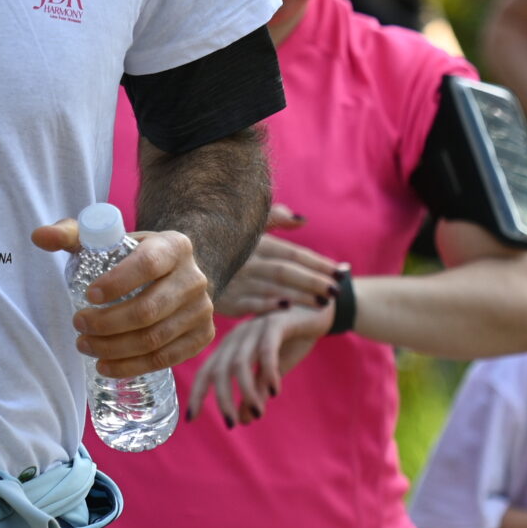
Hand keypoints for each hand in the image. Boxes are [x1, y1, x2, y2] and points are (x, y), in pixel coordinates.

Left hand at [32, 221, 215, 378]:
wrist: (177, 272)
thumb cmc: (133, 256)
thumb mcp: (108, 240)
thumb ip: (72, 234)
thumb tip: (39, 236)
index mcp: (174, 246)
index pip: (148, 264)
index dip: (117, 283)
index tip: (88, 295)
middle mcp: (194, 278)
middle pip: (149, 309)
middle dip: (107, 323)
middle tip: (78, 326)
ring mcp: (202, 310)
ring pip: (155, 339)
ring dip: (114, 349)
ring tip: (85, 346)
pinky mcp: (202, 336)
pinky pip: (166, 358)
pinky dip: (133, 366)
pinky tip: (107, 365)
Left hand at [187, 301, 333, 426]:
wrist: (319, 311)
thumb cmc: (291, 341)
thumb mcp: (272, 372)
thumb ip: (256, 392)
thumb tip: (243, 420)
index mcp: (231, 347)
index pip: (206, 371)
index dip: (197, 394)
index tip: (191, 418)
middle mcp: (237, 337)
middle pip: (219, 370)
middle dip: (222, 399)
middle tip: (230, 425)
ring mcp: (254, 328)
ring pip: (240, 363)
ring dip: (246, 391)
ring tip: (258, 413)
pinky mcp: (276, 323)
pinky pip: (266, 350)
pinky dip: (267, 372)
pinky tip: (274, 391)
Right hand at [210, 206, 338, 314]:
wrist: (185, 266)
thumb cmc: (220, 245)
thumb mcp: (243, 226)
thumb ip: (273, 219)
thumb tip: (302, 220)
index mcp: (254, 242)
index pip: (292, 252)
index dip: (318, 262)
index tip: (341, 271)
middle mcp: (246, 260)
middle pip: (287, 271)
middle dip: (315, 280)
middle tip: (337, 290)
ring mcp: (235, 281)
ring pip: (275, 288)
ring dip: (302, 297)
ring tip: (324, 304)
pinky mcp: (225, 302)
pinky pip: (251, 304)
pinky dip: (269, 306)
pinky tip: (288, 308)